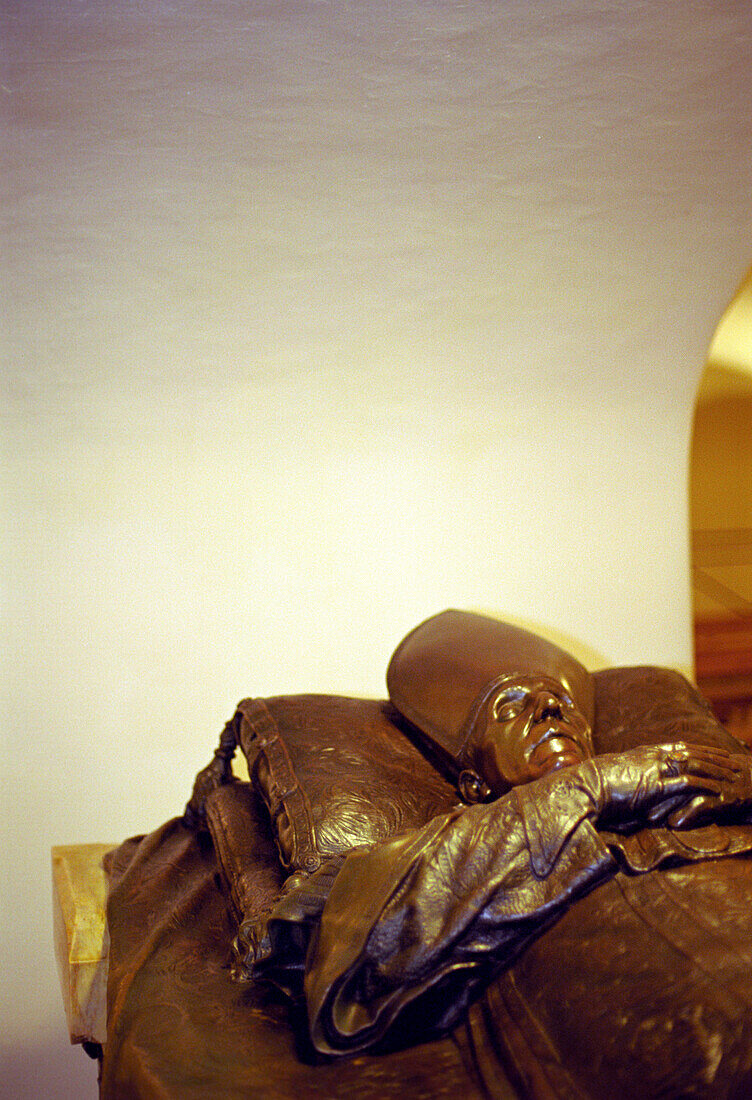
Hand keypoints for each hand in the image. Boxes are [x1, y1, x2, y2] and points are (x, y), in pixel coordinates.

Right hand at [578, 743, 742, 831]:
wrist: (584, 787)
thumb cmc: (595, 786)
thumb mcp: (618, 776)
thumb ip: (633, 778)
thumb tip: (638, 786)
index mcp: (644, 753)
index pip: (679, 747)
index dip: (700, 749)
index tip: (716, 752)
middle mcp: (653, 756)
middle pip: (692, 751)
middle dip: (715, 756)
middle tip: (735, 760)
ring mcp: (656, 769)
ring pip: (695, 763)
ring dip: (716, 769)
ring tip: (734, 775)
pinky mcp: (656, 785)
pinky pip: (687, 782)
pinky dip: (705, 784)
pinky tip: (719, 790)